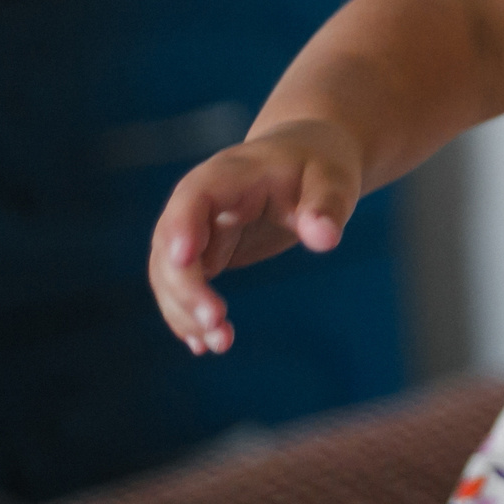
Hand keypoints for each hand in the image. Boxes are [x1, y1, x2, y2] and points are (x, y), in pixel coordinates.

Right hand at [147, 119, 362, 352]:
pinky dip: (188, 315)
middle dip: (186, 287)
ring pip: (169, 272)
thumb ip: (328, 206)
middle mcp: (200, 201)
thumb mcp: (333, 180)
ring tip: (220, 343)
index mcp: (229, 174)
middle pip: (171, 243)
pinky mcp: (204, 252)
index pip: (194, 196)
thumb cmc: (319, 166)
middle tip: (218, 324)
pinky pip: (183, 286)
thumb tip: (325, 239)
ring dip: (185, 310)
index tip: (186, 259)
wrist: (305, 158)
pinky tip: (203, 345)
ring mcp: (196, 228)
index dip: (183, 225)